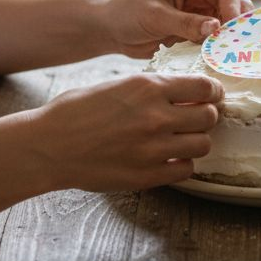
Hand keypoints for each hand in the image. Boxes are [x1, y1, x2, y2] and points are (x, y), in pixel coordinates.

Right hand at [31, 72, 224, 190]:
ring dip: (196, 141)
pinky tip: (170, 159)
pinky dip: (182, 164)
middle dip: (205, 116)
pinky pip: (186, 169)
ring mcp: (153, 148)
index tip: (211, 96)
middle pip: (209, 116)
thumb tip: (180, 92)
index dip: (211, 92)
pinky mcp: (147, 175)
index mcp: (148, 87)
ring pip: (203, 144)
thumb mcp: (116, 85)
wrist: (48, 146)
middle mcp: (156, 116)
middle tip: (195, 119)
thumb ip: (150, 89)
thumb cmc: (75, 111)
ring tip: (182, 140)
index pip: (203, 87)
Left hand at [99, 0, 253, 57]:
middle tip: (240, 46)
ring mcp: (201, 14)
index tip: (232, 31)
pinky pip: (216, 40)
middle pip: (233, 7)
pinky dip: (219, 49)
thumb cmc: (129, 13)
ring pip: (228, 25)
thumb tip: (216, 28)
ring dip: (230, 39)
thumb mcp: (157, 16)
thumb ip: (186, 23)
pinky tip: (220, 60)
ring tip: (231, 55)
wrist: (112, 29)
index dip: (233, 10)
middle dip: (237, 25)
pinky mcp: (197, 32)